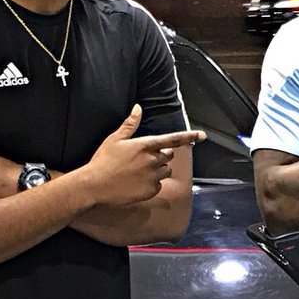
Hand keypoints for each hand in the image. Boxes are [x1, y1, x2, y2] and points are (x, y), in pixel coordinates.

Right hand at [81, 105, 205, 206]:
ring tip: (138, 172)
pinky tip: (136, 184)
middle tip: (143, 160)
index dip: (189, 136)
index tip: (203, 135)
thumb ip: (130, 124)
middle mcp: (152, 160)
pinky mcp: (151, 190)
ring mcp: (153, 176)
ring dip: (158, 171)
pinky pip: (159, 186)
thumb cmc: (103, 161)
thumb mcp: (114, 139)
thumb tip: (138, 108)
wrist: (95, 185)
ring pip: (165, 171)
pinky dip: (151, 185)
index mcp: (145, 145)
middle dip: (161, 156)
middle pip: (168, 156)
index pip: (173, 139)